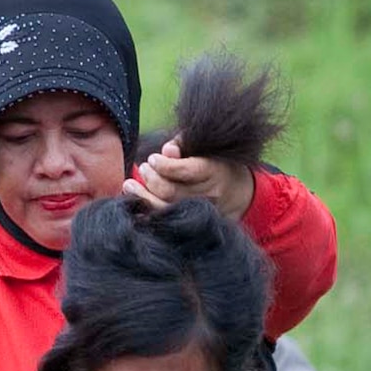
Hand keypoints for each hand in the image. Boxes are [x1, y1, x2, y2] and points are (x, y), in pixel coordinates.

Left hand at [123, 137, 254, 220]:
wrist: (240, 194)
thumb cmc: (217, 163)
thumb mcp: (207, 148)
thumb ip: (185, 144)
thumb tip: (166, 150)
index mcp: (214, 172)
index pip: (186, 171)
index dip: (165, 166)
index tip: (152, 158)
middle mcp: (208, 196)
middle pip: (171, 192)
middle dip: (151, 179)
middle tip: (143, 168)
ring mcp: (200, 214)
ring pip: (165, 210)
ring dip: (143, 197)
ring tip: (130, 184)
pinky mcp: (192, 225)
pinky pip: (165, 221)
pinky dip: (147, 211)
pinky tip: (135, 202)